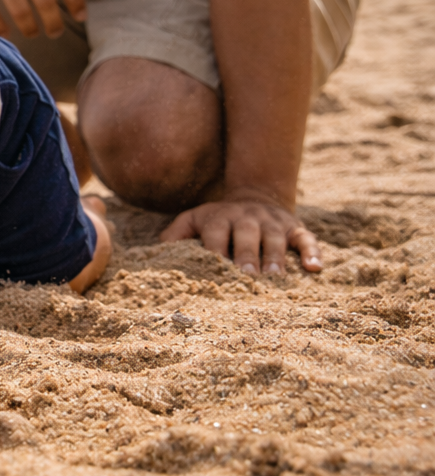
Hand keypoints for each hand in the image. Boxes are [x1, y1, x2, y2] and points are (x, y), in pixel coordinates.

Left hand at [161, 194, 321, 274]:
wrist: (256, 198)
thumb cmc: (218, 220)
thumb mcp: (194, 219)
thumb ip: (176, 234)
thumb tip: (160, 252)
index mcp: (219, 218)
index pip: (216, 234)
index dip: (216, 250)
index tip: (215, 270)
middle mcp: (247, 218)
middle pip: (247, 235)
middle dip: (247, 255)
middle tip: (247, 276)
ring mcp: (273, 222)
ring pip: (275, 238)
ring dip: (276, 257)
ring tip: (276, 278)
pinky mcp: (295, 228)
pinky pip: (306, 238)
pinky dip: (312, 252)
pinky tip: (315, 269)